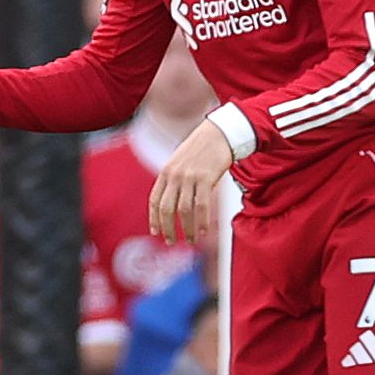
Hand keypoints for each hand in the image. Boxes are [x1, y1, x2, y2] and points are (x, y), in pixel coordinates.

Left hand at [149, 118, 235, 243]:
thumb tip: (173, 204)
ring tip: (191, 241)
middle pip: (166, 209)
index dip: (154, 219)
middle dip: (167, 228)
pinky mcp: (206, 178)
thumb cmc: (202, 149)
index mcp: (166, 172)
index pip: (154, 200)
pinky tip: (203, 231)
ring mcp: (189, 177)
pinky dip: (202, 221)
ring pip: (184, 211)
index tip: (155, 232)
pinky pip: (201, 205)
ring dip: (187, 229)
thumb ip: (174, 180)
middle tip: (171, 242)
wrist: (220, 133)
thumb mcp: (180, 162)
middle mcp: (174, 175)